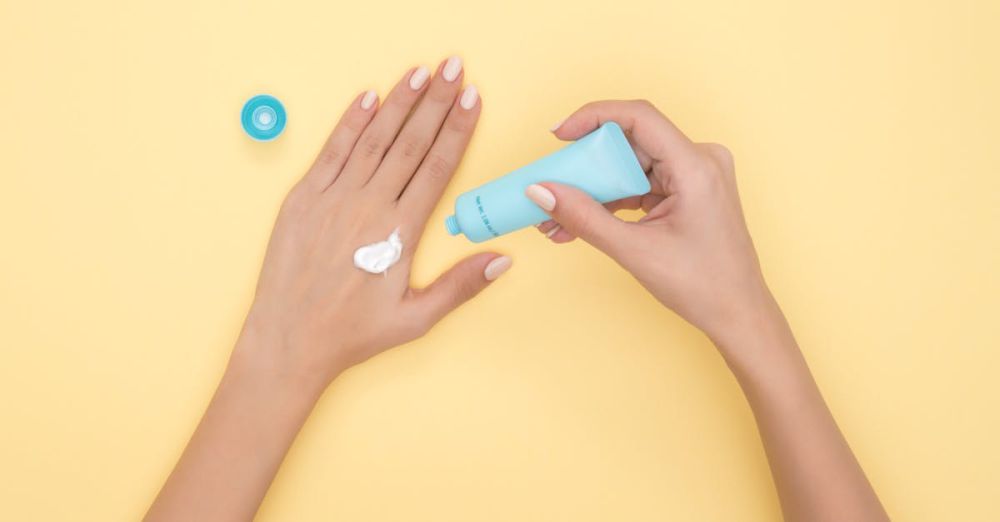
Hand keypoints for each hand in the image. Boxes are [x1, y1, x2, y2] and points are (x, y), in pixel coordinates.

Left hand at [240, 58, 510, 388]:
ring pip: (373, 139)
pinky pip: (331, 152)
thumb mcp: (416, 319)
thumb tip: (504, 260)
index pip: (437, 167)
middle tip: (454, 69)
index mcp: (398, 232)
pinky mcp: (302, 200)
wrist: (289, 341)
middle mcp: (367, 207)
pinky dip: (350, 123)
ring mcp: (332, 199)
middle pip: (410, 143)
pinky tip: (368, 97)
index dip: (457, 130)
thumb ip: (461, 285)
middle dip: (435, 102)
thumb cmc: (352, 334)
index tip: (473, 100)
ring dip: (398, 103)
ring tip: (420, 73)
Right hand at [528, 100, 768, 344]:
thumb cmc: (704, 286)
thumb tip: (542, 192)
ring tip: (557, 218)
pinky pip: (642, 184)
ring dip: (594, 190)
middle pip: (630, 144)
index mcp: (697, 167)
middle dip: (586, 168)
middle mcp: (701, 161)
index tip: (559, 134)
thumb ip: (584, 218)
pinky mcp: (689, 191)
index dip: (593, 117)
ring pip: (632, 167)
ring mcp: (697, 176)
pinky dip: (612, 202)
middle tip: (551, 187)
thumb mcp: (634, 251)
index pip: (639, 117)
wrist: (738, 314)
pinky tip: (581, 222)